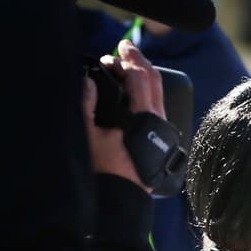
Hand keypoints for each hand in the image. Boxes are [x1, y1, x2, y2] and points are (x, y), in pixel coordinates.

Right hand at [83, 39, 165, 189]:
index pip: (139, 78)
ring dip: (145, 77)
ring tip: (131, 66)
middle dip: (139, 61)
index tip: (113, 53)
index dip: (125, 61)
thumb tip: (87, 79)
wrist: (122, 202)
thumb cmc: (105, 172)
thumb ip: (86, 105)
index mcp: (142, 117)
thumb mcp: (88, 137)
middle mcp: (158, 122)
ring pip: (159, 94)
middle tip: (126, 48)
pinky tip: (138, 94)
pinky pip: (160, 108)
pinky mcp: (164, 141)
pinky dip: (149, 93)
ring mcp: (164, 132)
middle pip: (154, 81)